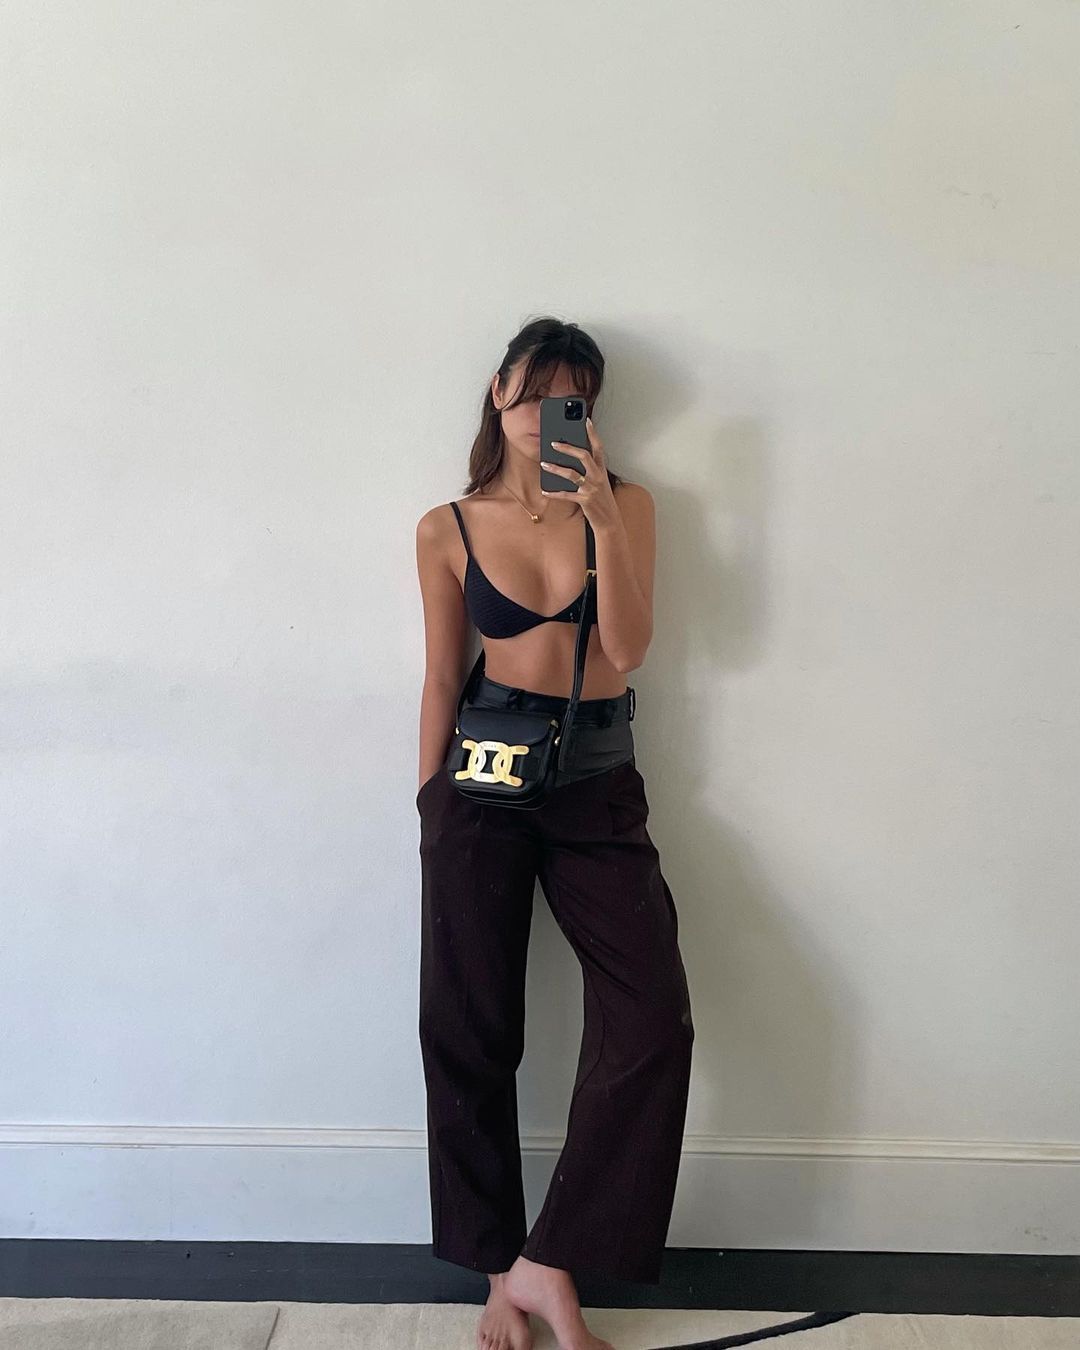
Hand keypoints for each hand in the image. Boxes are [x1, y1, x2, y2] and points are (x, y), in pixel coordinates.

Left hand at [540, 416, 618, 530]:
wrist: (609, 522)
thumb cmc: (601, 500)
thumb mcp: (598, 483)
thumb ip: (588, 471)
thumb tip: (569, 459)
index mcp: (602, 470)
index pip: (599, 448)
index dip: (593, 433)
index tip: (586, 420)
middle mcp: (598, 477)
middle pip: (583, 456)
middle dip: (567, 448)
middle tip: (553, 443)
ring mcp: (592, 489)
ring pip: (571, 474)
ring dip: (556, 468)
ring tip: (544, 464)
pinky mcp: (585, 501)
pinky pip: (566, 495)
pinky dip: (554, 493)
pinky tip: (545, 491)